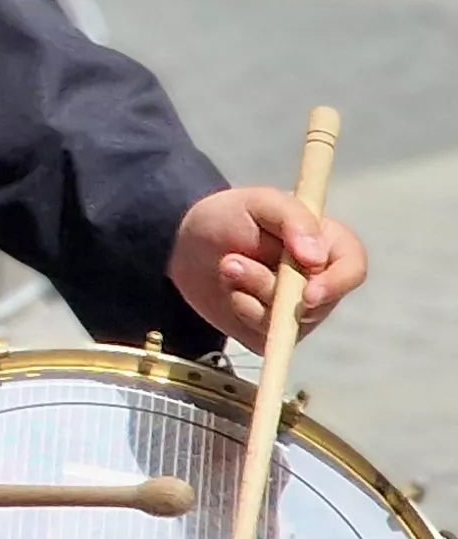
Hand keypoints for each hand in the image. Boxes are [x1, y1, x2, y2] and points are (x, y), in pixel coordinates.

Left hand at [172, 185, 366, 341]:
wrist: (186, 242)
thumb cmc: (231, 216)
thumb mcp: (260, 202)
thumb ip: (293, 219)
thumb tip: (316, 257)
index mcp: (329, 246)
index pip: (353, 271)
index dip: (336, 285)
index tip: (307, 292)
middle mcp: (321, 282)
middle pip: (316, 303)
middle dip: (268, 285)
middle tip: (231, 262)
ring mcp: (298, 311)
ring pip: (287, 321)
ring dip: (249, 294)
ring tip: (227, 267)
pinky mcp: (271, 331)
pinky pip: (265, 336)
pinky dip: (242, 312)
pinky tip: (229, 291)